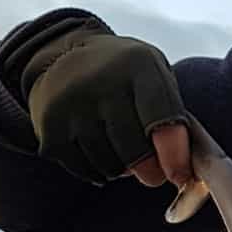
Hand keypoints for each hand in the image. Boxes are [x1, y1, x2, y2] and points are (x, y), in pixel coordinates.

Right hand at [24, 29, 188, 184]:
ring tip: (120, 150)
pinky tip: (98, 152)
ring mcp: (71, 103)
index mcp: (139, 66)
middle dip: (149, 170)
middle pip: (134, 150)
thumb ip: (172, 117)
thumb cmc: (124, 76)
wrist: (63, 55)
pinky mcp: (49, 126)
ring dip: (121, 169)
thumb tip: (182, 173)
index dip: (174, 155)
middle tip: (151, 173)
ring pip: (109, 164)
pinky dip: (97, 170)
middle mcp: (102, 81)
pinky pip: (84, 169)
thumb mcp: (154, 76)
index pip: (162, 120)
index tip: (179, 176)